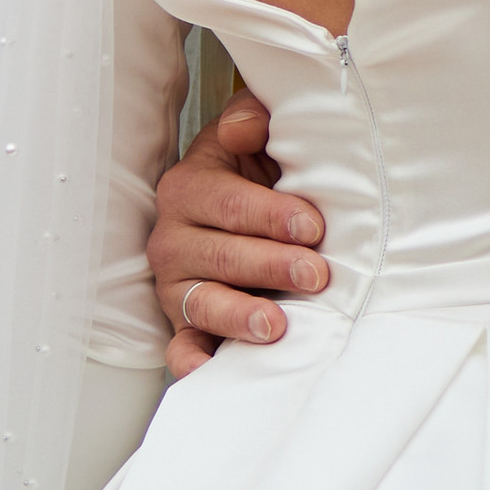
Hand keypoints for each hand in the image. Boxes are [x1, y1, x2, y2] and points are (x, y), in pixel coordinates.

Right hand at [147, 91, 328, 380]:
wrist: (237, 211)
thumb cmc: (255, 172)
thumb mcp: (254, 135)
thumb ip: (253, 118)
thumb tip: (244, 127)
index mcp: (189, 188)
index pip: (228, 204)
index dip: (271, 215)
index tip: (313, 227)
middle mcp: (173, 239)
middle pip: (221, 256)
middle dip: (271, 266)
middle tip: (316, 275)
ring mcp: (175, 285)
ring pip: (202, 302)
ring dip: (239, 316)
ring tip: (277, 326)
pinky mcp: (181, 323)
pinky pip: (180, 346)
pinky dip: (191, 361)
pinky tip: (210, 371)